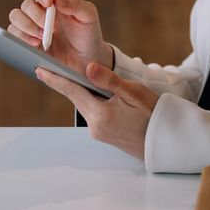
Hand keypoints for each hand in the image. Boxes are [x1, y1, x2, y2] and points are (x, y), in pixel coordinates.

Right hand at [7, 0, 112, 74]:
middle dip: (37, 16)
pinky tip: (37, 44)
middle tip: (51, 27)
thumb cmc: (87, 34)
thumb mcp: (88, 16)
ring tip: (44, 37)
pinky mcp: (25, 41)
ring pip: (15, 17)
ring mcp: (30, 26)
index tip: (49, 2)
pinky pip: (13, 34)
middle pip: (25, 4)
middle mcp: (37, 10)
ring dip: (28, 26)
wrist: (86, 59)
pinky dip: (23, 38)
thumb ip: (75, 3)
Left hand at [35, 63, 159, 160]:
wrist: (169, 141)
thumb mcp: (133, 92)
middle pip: (77, 98)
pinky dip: (93, 102)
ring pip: (86, 106)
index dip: (55, 79)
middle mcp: (96, 126)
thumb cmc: (155, 115)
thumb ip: (108, 80)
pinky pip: (94, 114)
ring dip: (83, 93)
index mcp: (100, 114)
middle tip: (51, 69)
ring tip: (82, 78)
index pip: (72, 91)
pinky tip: (100, 95)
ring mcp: (100, 133)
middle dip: (67, 84)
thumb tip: (87, 68)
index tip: (40, 70)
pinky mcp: (105, 135)